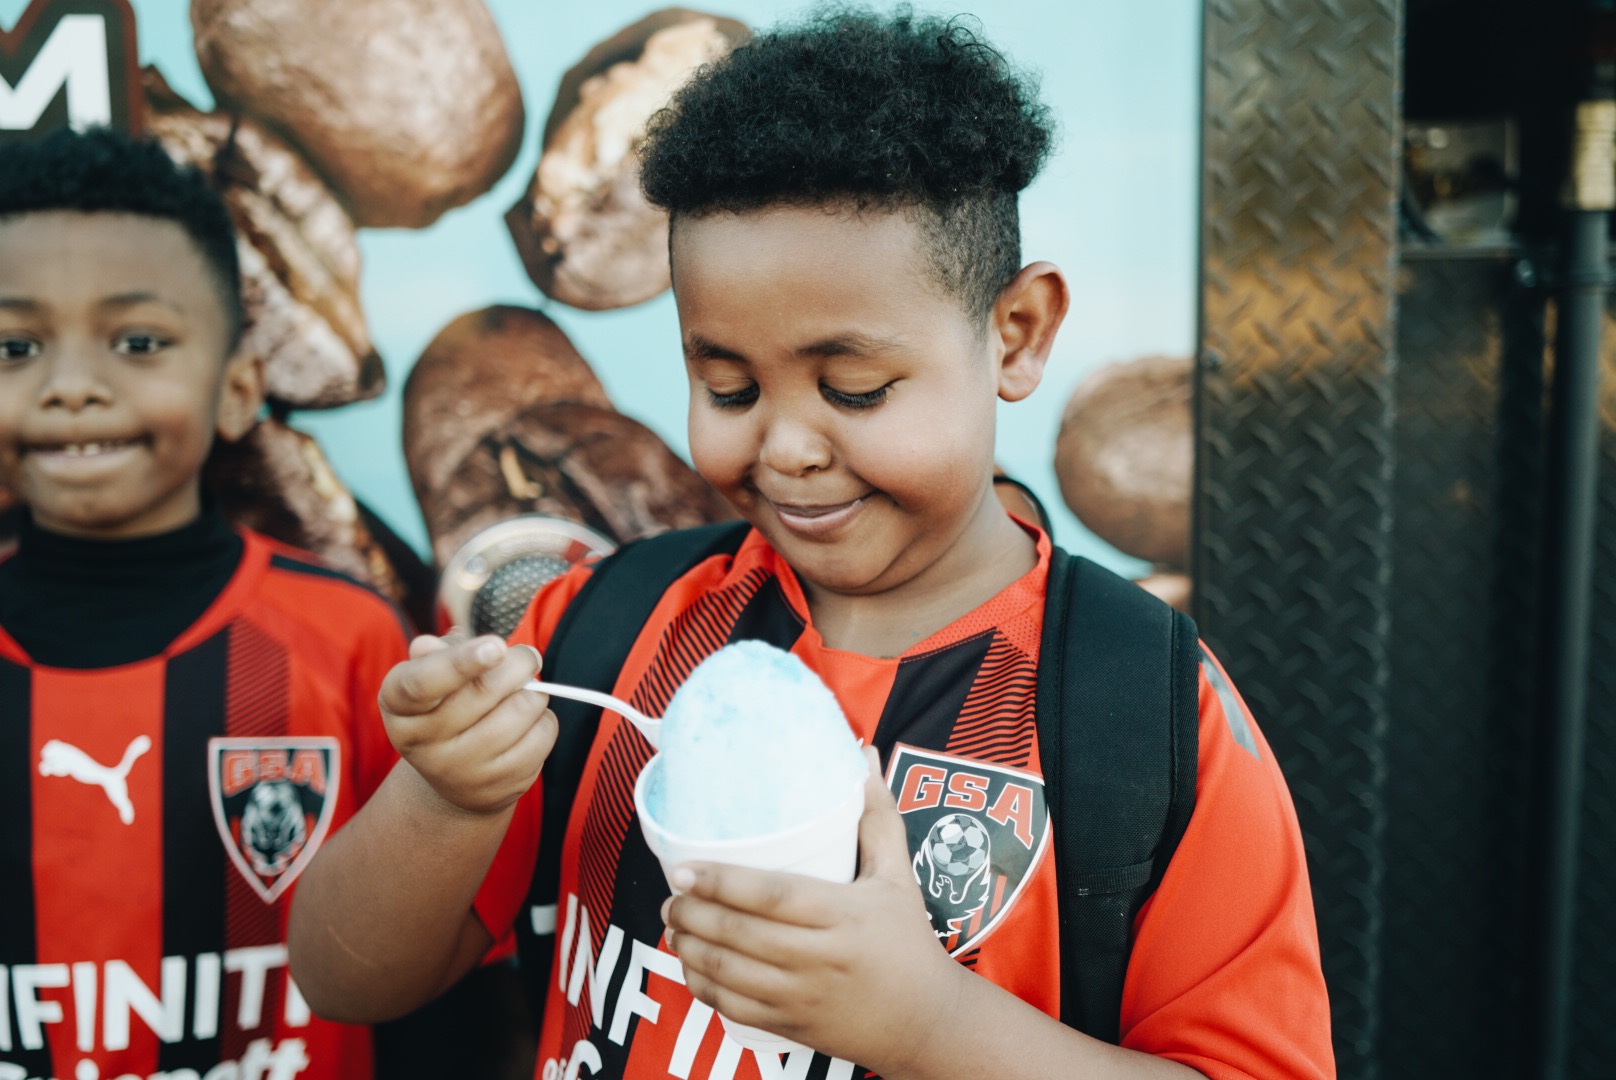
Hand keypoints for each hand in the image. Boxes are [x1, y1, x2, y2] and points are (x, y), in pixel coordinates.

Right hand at [378, 633, 556, 815]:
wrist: (455, 774)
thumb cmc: (446, 705)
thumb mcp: (432, 675)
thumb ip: (440, 653)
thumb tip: (434, 644)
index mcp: (398, 705)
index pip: (422, 683)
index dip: (461, 662)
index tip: (496, 646)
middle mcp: (421, 743)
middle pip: (484, 691)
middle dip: (519, 663)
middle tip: (529, 657)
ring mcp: (459, 770)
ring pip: (521, 711)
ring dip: (534, 694)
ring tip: (523, 695)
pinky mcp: (496, 788)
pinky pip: (541, 737)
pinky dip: (544, 721)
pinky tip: (528, 724)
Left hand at [661, 749, 962, 1070]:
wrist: (926, 1023)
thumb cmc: (908, 941)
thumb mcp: (898, 876)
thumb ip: (877, 818)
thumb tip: (866, 756)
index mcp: (843, 915)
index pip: (772, 896)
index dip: (721, 882)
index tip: (684, 868)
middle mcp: (819, 957)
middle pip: (740, 934)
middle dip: (693, 915)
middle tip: (670, 897)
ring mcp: (802, 996)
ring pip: (730, 974)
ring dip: (691, 950)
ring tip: (673, 926)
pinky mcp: (792, 1025)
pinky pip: (735, 1009)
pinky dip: (705, 988)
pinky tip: (692, 967)